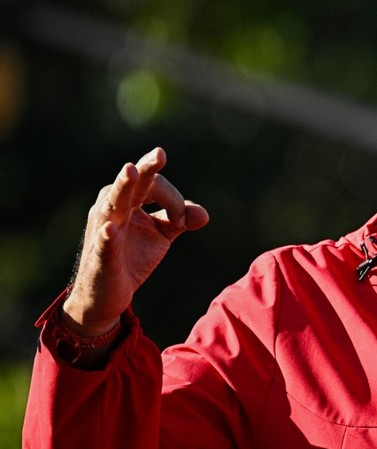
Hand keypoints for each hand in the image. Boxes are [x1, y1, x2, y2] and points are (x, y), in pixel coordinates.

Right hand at [63, 148, 208, 335]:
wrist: (107, 295)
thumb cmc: (132, 257)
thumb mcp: (162, 234)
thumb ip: (183, 219)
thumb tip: (204, 215)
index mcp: (130, 201)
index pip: (155, 185)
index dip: (174, 200)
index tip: (184, 220)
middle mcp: (113, 209)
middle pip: (131, 184)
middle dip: (146, 169)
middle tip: (160, 154)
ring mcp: (104, 231)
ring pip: (113, 205)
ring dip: (123, 188)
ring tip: (130, 171)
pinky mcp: (101, 257)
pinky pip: (104, 244)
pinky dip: (108, 235)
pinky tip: (110, 228)